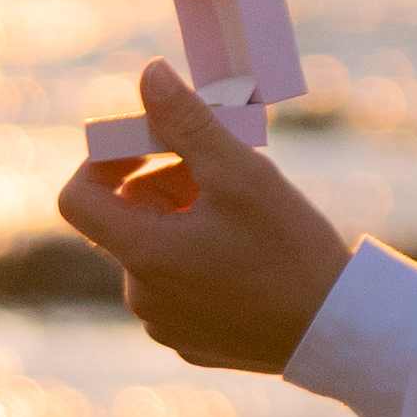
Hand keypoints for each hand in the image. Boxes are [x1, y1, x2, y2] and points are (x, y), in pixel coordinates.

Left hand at [56, 67, 353, 369]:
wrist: (339, 330)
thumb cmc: (290, 250)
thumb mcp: (240, 172)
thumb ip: (187, 121)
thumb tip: (149, 75)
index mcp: (143, 255)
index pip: (77, 197)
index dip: (103, 159)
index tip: (150, 145)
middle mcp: (142, 296)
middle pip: (126, 218)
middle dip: (165, 183)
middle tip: (220, 169)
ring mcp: (165, 324)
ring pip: (154, 250)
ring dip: (185, 219)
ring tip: (241, 210)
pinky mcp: (191, 342)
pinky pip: (177, 286)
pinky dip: (200, 258)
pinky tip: (249, 254)